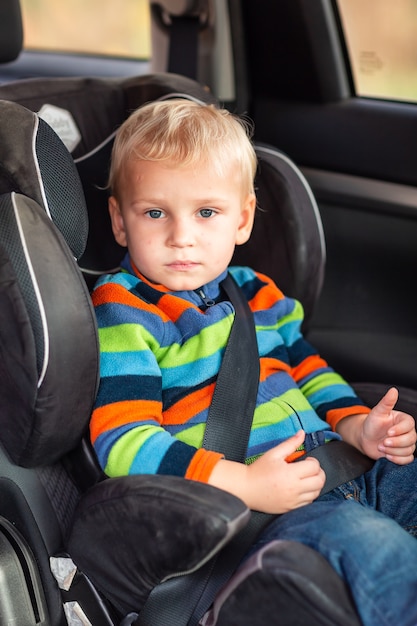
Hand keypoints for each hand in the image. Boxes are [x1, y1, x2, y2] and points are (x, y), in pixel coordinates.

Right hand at [209, 430, 325, 513]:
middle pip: (320, 481)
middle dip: (318, 472)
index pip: (314, 467)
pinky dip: (309, 494)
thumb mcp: (274, 453)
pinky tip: (301, 488)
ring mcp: (293, 500)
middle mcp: (294, 489)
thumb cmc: (258, 470)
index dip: (313, 461)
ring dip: (315, 484)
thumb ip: (290, 443)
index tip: (306, 460)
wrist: (246, 488)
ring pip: (317, 493)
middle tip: (309, 468)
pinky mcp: (291, 508)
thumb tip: (302, 433)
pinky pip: (309, 502)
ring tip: (306, 478)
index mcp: (290, 474)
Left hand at [359, 387, 415, 463]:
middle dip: (396, 443)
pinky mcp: (402, 454)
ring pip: (408, 450)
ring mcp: (406, 444)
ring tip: (381, 447)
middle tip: (382, 442)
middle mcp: (408, 432)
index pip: (409, 425)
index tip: (388, 432)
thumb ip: (386, 402)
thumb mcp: (377, 412)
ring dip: (393, 451)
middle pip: (411, 440)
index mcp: (404, 420)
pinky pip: (407, 460)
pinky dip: (397, 459)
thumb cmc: (372, 423)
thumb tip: (393, 390)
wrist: (365, 438)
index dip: (400, 430)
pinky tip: (386, 456)